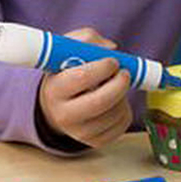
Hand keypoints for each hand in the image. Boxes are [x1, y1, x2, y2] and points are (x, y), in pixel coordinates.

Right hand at [37, 27, 132, 147]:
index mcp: (55, 89)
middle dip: (120, 84)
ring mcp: (79, 132)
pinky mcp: (95, 142)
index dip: (103, 67)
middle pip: (101, 102)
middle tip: (125, 73)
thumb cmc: (65, 72)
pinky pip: (122, 125)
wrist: (55, 105)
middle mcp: (64, 115)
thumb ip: (88, 40)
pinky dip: (125, 110)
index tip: (113, 61)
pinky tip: (116, 102)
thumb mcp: (68, 50)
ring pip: (114, 114)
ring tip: (116, 86)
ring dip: (123, 96)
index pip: (82, 78)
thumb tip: (112, 48)